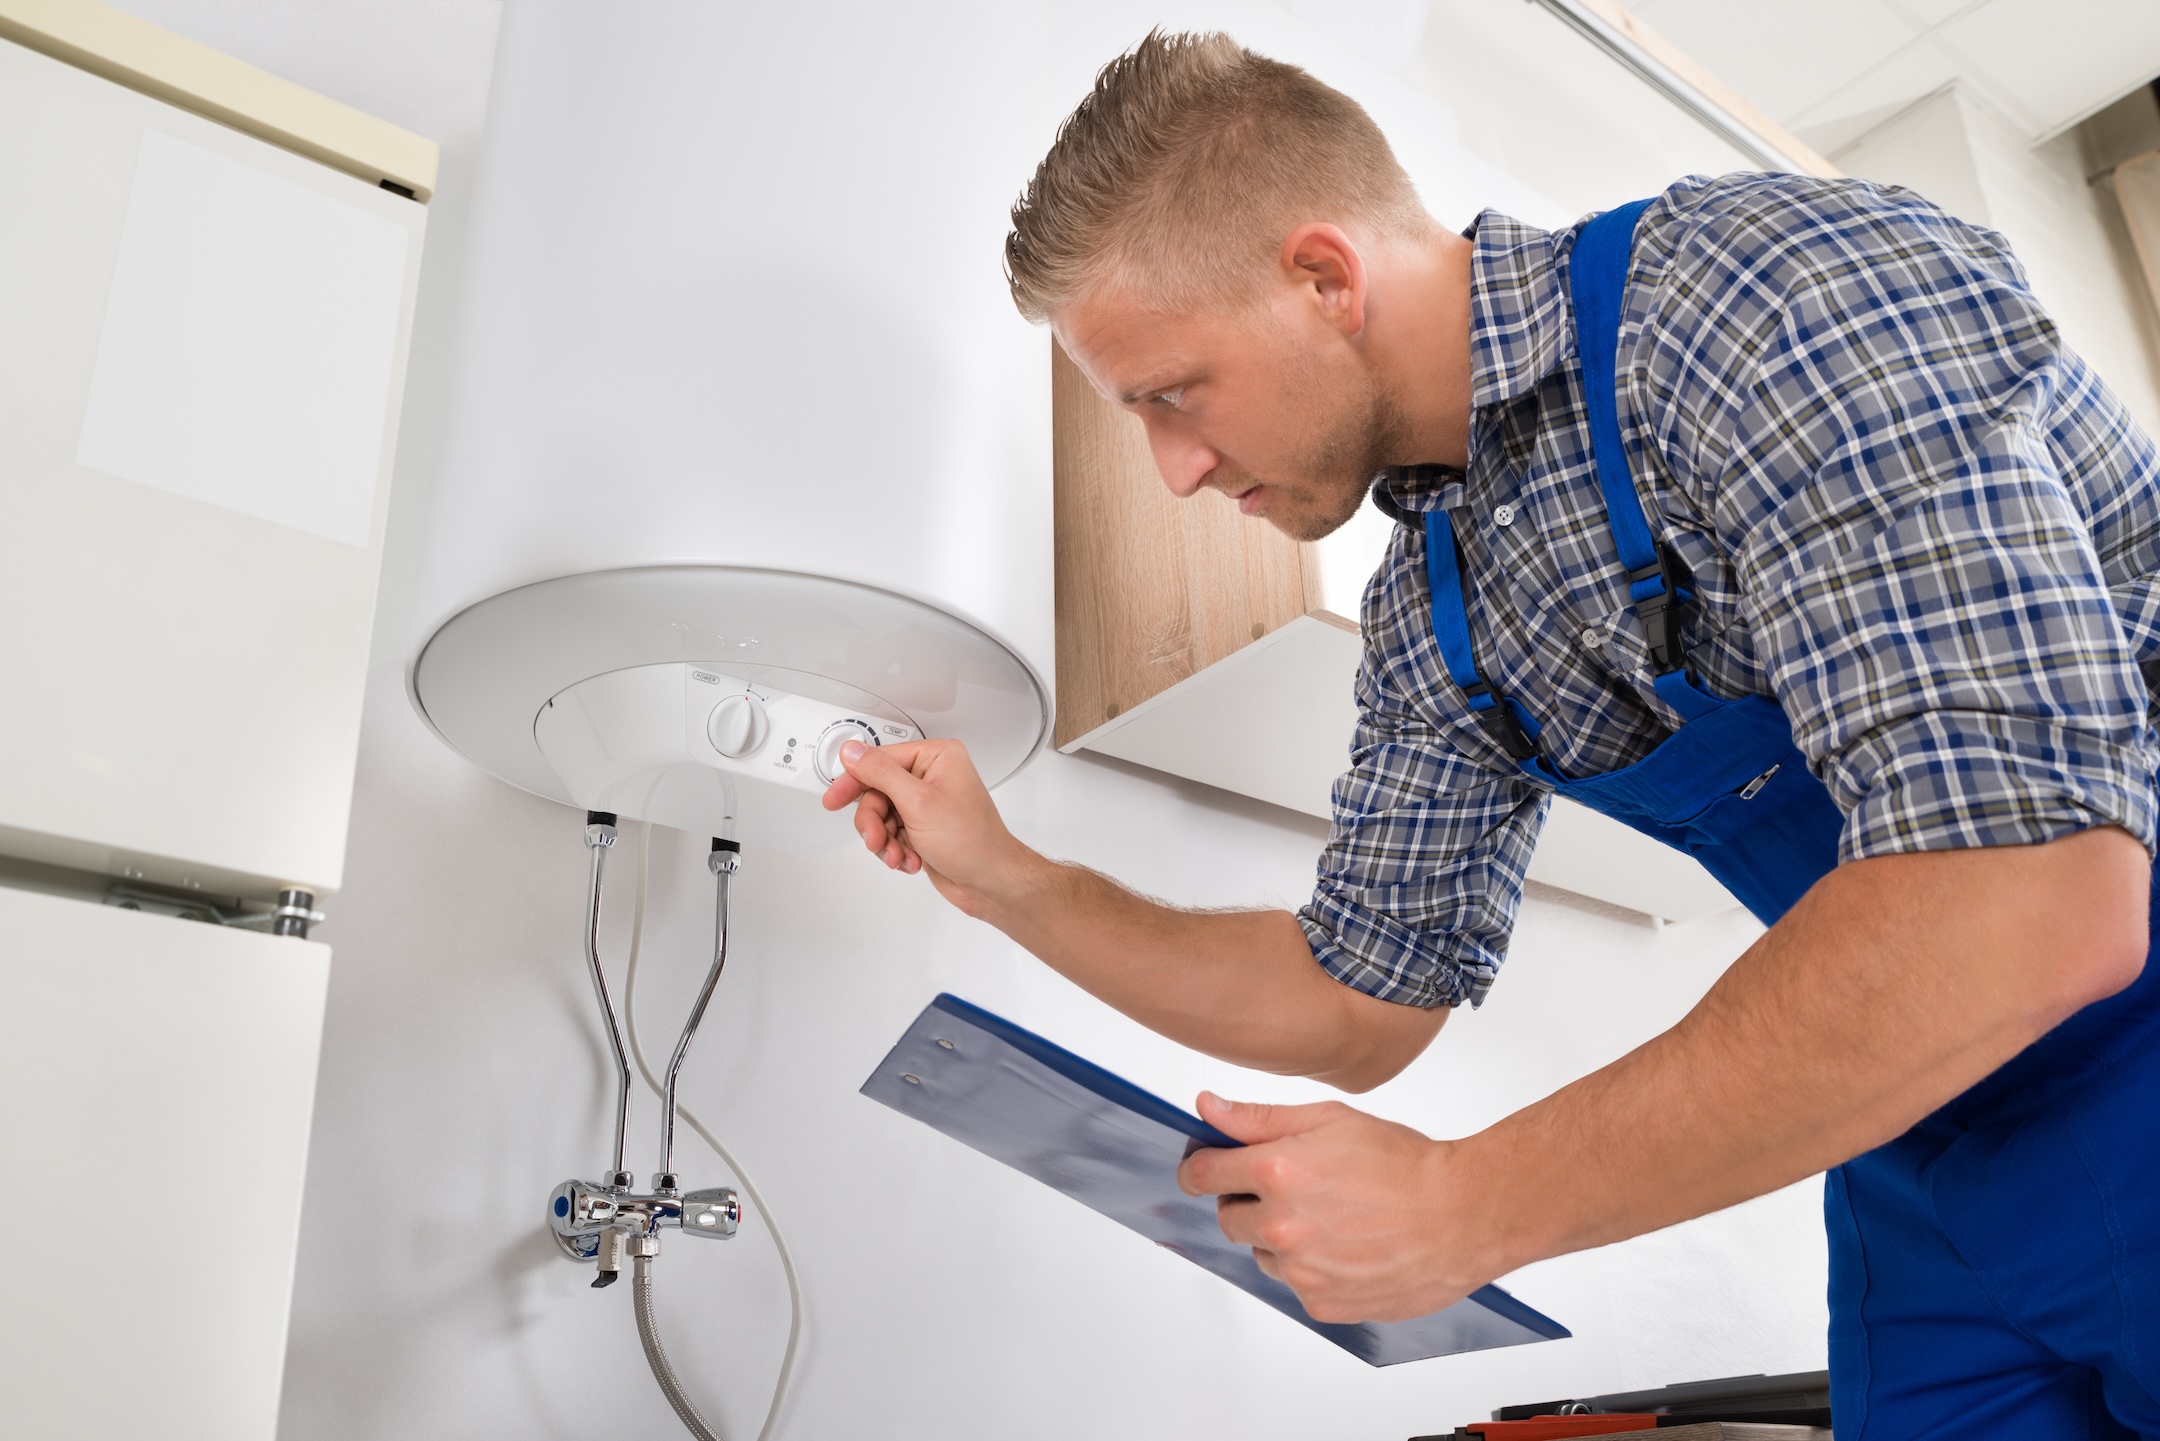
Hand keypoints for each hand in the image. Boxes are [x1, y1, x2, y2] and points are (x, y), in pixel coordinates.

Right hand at [820, 737, 1038, 914]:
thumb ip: (880, 773)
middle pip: (877, 791)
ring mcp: (927, 804)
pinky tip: (910, 860)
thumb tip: (853, 752)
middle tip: (875, 838)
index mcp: (937, 758)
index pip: (881, 759)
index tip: (835, 797)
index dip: (855, 780)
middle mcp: (932, 776)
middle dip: (874, 821)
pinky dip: (895, 850)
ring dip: (884, 840)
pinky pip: (891, 833)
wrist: (989, 883)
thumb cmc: (973, 842)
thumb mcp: (918, 802)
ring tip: (897, 854)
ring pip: (881, 816)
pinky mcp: (923, 827)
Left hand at [1177, 1092, 1487, 1323]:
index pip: (1203, 1175)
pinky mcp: (1321, 1304)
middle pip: (1228, 1218)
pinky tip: (1348, 1247)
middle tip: (1294, 1187)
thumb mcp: (1330, 1120)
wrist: (1463, 1215)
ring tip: (1333, 1218)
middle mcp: (1282, 1225)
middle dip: (1247, 1201)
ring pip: (1263, 1253)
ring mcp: (1301, 1271)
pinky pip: (1295, 1285)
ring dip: (1280, 1238)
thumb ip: (1259, 1118)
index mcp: (1278, 1171)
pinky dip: (1312, 1268)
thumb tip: (1207, 1108)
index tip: (1205, 1168)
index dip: (1201, 1167)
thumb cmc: (1405, 1164)